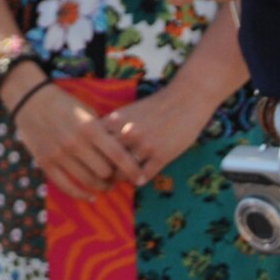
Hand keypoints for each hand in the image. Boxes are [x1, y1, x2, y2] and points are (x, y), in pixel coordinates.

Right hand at [9, 80, 146, 199]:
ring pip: (88, 181)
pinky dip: (81, 194)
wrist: (30, 100)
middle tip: (118, 177)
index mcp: (89, 128)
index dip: (132, 170)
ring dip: (101, 187)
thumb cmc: (63, 103)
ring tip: (106, 185)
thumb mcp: (87, 111)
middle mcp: (75, 143)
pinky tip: (90, 196)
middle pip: (105, 171)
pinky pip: (67, 186)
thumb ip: (104, 131)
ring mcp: (59, 155)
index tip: (141, 179)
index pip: (118, 155)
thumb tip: (123, 151)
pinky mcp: (46, 163)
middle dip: (115, 176)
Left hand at [102, 84, 216, 186]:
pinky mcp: (161, 156)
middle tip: (108, 175)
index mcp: (116, 120)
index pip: (94, 144)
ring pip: (123, 173)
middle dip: (106, 170)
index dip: (94, 154)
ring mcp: (144, 146)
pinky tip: (140, 178)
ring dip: (123, 177)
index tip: (97, 160)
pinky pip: (143, 177)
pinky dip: (139, 180)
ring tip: (124, 177)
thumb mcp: (128, 111)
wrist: (185, 100)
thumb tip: (97, 144)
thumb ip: (113, 126)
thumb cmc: (155, 105)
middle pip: (106, 161)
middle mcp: (127, 133)